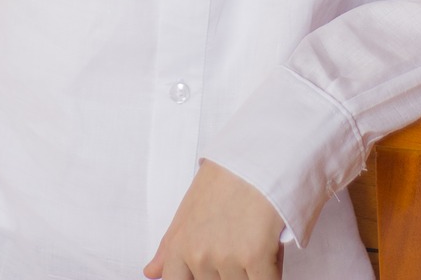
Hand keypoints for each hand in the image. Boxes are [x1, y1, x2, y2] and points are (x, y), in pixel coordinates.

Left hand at [143, 160, 284, 279]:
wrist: (258, 153)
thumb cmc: (227, 177)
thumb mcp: (189, 207)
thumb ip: (170, 246)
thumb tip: (150, 272)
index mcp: (178, 246)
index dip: (197, 279)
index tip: (214, 270)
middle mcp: (197, 255)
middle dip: (228, 272)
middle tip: (239, 241)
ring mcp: (225, 257)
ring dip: (251, 272)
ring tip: (255, 239)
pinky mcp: (255, 257)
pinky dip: (270, 274)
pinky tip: (270, 254)